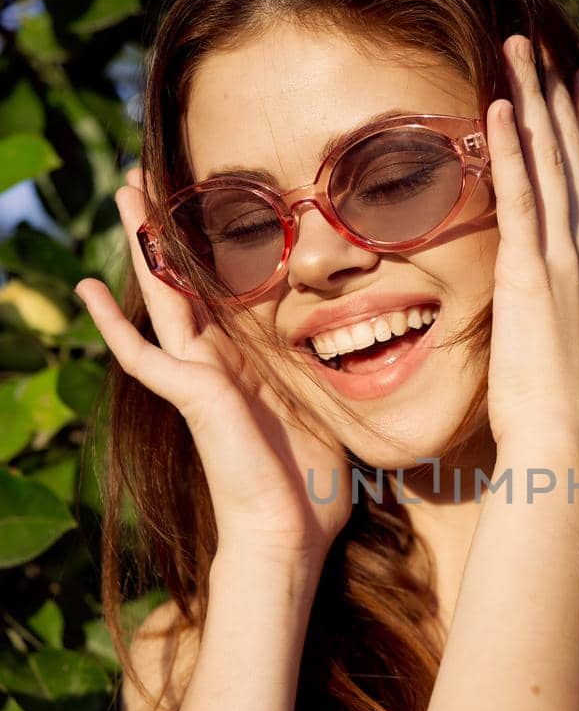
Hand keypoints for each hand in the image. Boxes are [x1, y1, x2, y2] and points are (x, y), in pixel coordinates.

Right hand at [75, 168, 352, 566]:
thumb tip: (360, 347)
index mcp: (247, 361)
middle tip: (141, 177)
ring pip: (162, 296)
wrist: (289, 533)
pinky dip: (113, 326)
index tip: (206, 200)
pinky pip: (144, 355)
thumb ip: (322, 373)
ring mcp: (199, 377)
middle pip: (182, 279)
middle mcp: (217, 362)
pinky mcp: (192, 395)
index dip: (210, 245)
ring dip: (143, 243)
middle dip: (164, 226)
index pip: (221, 289)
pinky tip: (86, 292)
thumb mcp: (324, 409)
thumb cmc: (309, 485)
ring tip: (123, 192)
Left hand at [485, 36, 578, 458]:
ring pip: (550, 163)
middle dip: (557, 97)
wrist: (564, 440)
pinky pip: (521, 198)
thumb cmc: (556, 411)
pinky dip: (512, 150)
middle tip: (542, 46)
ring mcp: (561, 261)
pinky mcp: (530, 275)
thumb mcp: (557, 345)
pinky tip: (499, 107)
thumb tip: (539, 303)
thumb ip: (551, 311)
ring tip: (519, 50)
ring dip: (533, 101)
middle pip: (574, 157)